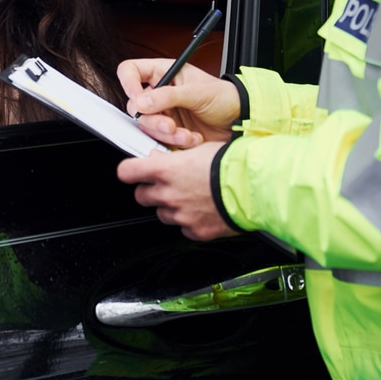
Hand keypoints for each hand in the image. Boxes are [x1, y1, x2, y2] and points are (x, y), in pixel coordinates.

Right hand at [116, 59, 238, 147]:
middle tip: (169, 125)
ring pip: (147, 125)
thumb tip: (141, 102)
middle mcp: (160, 92)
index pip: (131, 71)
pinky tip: (192, 138)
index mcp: (164, 73)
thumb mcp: (197, 92)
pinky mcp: (169, 132)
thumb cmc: (224, 97)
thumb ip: (167, 96)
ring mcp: (164, 113)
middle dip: (153, 119)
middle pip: (135, 105)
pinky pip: (160, 139)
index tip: (137, 100)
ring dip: (166, 134)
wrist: (240, 121)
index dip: (127, 83)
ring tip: (185, 135)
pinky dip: (175, 143)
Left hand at [117, 143, 236, 240]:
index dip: (129, 171)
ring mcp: (180, 215)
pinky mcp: (194, 231)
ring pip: (162, 214)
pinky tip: (203, 210)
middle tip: (166, 184)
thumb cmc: (230, 164)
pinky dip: (189, 221)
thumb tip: (160, 159)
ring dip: (170, 206)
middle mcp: (168, 194)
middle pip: (141, 196)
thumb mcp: (198, 149)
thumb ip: (174, 157)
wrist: (253, 187)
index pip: (127, 172)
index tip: (132, 171)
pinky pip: (183, 228)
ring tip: (191, 196)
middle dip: (150, 190)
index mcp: (165, 171)